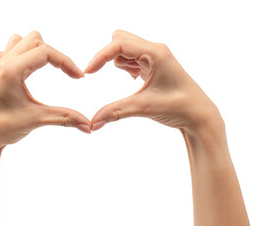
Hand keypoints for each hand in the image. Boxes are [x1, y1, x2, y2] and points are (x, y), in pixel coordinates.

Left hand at [0, 31, 90, 152]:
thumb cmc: (2, 128)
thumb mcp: (36, 120)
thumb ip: (65, 118)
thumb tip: (88, 125)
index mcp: (12, 70)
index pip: (46, 52)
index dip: (66, 62)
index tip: (79, 77)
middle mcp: (4, 62)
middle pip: (36, 40)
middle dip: (54, 56)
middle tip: (65, 74)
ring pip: (21, 40)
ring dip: (38, 50)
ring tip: (47, 68)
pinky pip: (9, 49)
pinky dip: (23, 54)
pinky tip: (27, 70)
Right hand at [86, 30, 222, 134]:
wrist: (199, 116)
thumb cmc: (180, 107)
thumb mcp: (144, 107)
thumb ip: (116, 112)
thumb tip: (93, 123)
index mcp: (156, 53)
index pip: (119, 44)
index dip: (100, 57)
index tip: (88, 72)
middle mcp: (155, 50)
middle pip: (120, 39)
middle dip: (107, 55)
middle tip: (99, 74)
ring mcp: (155, 57)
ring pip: (125, 48)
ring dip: (116, 61)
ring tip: (125, 80)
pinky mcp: (154, 66)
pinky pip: (132, 58)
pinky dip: (125, 66)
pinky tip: (132, 79)